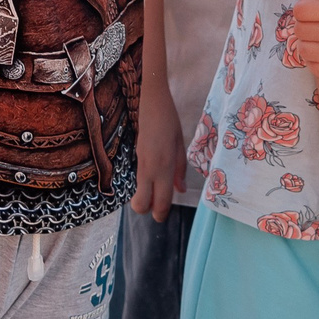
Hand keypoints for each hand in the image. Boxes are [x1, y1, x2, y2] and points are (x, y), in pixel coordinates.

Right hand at [133, 80, 183, 221]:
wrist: (151, 101)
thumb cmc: (170, 120)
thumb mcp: (181, 144)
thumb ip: (180, 169)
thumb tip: (181, 190)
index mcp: (165, 166)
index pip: (161, 199)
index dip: (161, 213)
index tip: (163, 217)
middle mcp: (151, 168)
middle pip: (142, 202)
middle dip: (147, 210)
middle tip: (157, 208)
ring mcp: (141, 162)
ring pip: (139, 192)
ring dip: (146, 198)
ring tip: (157, 194)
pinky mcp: (136, 156)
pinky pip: (140, 179)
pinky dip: (145, 186)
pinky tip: (154, 179)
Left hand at [294, 0, 318, 84]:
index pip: (300, 10)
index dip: (303, 8)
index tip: (313, 9)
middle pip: (300, 30)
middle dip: (304, 24)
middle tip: (316, 23)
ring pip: (304, 49)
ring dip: (306, 42)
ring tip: (318, 37)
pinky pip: (315, 68)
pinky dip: (313, 60)